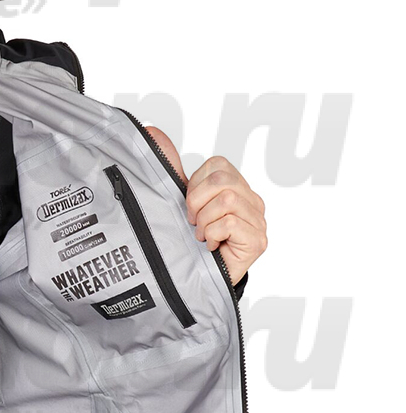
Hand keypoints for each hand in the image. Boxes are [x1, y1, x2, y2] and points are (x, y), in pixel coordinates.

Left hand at [144, 127, 266, 284]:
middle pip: (222, 180)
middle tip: (193, 222)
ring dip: (204, 221)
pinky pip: (230, 223)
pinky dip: (212, 234)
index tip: (189, 207)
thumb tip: (153, 131)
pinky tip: (211, 245)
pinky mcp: (258, 240)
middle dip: (197, 202)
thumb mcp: (178, 203)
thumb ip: (172, 171)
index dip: (195, 184)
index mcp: (236, 187)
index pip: (218, 165)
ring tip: (202, 236)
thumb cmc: (189, 243)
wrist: (197, 281)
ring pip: (226, 200)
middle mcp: (252, 201)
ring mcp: (258, 220)